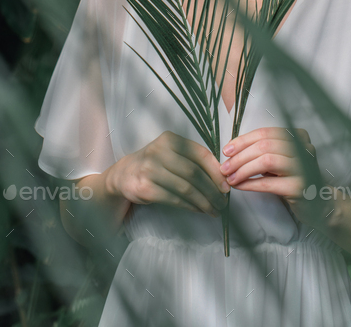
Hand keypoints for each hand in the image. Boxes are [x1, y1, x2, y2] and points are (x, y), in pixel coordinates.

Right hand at [105, 131, 229, 216]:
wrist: (124, 174)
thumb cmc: (156, 163)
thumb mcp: (172, 153)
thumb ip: (193, 160)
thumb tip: (222, 177)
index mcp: (170, 139)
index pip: (199, 153)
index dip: (215, 171)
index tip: (226, 186)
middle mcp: (158, 151)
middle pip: (193, 173)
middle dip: (211, 190)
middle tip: (222, 202)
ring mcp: (150, 169)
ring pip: (185, 188)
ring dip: (203, 201)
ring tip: (213, 210)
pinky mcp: (144, 188)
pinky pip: (173, 199)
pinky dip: (189, 206)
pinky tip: (198, 210)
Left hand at [220, 126, 324, 224]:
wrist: (319, 202)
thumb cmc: (293, 177)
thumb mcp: (281, 158)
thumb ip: (263, 150)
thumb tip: (231, 150)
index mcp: (298, 136)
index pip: (265, 133)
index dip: (243, 141)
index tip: (227, 150)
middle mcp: (303, 148)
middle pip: (264, 146)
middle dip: (240, 156)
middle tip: (224, 167)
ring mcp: (304, 168)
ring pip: (266, 161)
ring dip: (243, 169)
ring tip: (230, 178)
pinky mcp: (300, 187)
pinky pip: (269, 183)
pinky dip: (250, 184)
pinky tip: (240, 186)